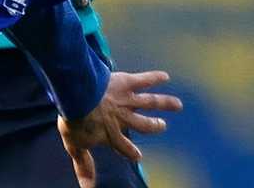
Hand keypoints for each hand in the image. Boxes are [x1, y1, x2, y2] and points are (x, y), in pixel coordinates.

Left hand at [56, 70, 181, 187]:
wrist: (78, 96)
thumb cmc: (75, 119)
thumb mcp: (75, 145)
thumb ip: (83, 163)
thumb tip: (87, 187)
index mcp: (111, 133)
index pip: (123, 146)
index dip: (130, 152)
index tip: (138, 156)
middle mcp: (123, 118)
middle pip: (142, 124)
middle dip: (154, 125)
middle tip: (162, 125)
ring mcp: (126, 101)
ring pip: (150, 102)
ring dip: (165, 103)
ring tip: (178, 104)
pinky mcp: (126, 83)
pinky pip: (144, 80)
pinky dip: (154, 78)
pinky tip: (165, 76)